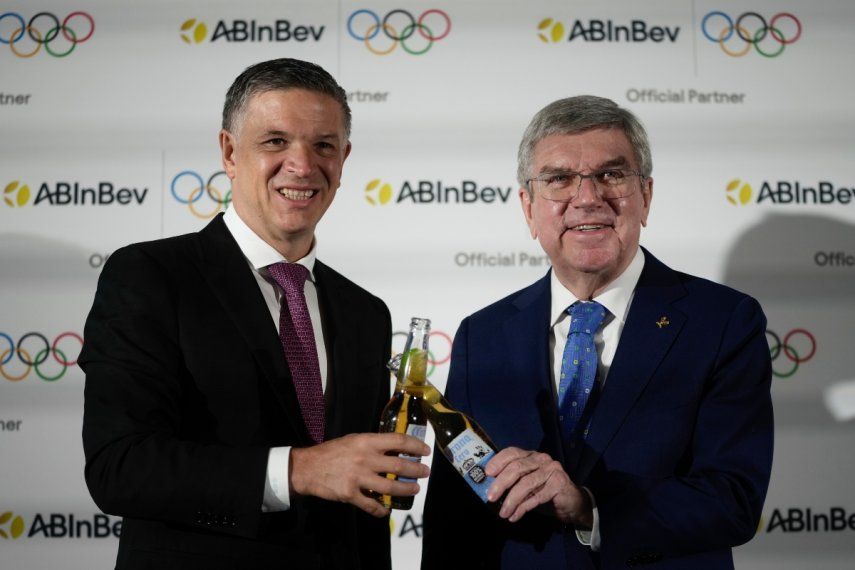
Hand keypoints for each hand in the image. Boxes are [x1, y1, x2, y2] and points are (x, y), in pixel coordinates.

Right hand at [289, 433, 430, 516]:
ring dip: (406, 490)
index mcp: (366, 442)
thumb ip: (372, 444)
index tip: (425, 451)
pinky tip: (387, 510)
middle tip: (425, 472)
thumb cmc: (332, 451)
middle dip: (416, 470)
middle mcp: (365, 458)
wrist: (308, 468)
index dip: (415, 446)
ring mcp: (358, 478)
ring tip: (415, 489)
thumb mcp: (353, 440)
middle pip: (399, 466)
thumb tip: (395, 447)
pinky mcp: (350, 494)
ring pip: (390, 487)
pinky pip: (372, 505)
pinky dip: (382, 510)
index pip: (398, 441)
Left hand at [485, 447, 591, 525]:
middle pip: (517, 467)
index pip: (512, 452)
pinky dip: (523, 507)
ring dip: (511, 500)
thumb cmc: (544, 493)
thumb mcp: (526, 486)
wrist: (571, 504)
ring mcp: (552, 469)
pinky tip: (515, 516)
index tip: (487, 474)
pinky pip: (537, 496)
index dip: (498, 461)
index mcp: (530, 456)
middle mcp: (541, 458)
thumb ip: (512, 484)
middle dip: (501, 483)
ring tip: (503, 513)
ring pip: (526, 483)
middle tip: (490, 497)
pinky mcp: (559, 483)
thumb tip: (490, 490)